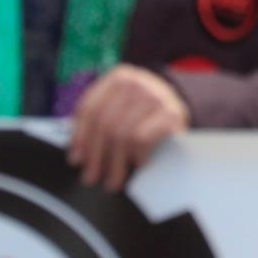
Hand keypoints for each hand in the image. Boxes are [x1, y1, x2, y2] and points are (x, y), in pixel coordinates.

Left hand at [68, 65, 188, 191]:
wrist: (181, 105)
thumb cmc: (146, 112)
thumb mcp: (121, 106)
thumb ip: (100, 120)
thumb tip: (78, 155)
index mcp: (119, 77)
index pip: (90, 108)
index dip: (80, 137)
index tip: (77, 160)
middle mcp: (136, 81)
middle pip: (105, 123)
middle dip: (96, 156)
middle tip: (92, 177)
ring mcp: (155, 95)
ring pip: (122, 135)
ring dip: (115, 164)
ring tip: (113, 180)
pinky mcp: (171, 113)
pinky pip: (142, 139)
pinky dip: (136, 155)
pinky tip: (137, 164)